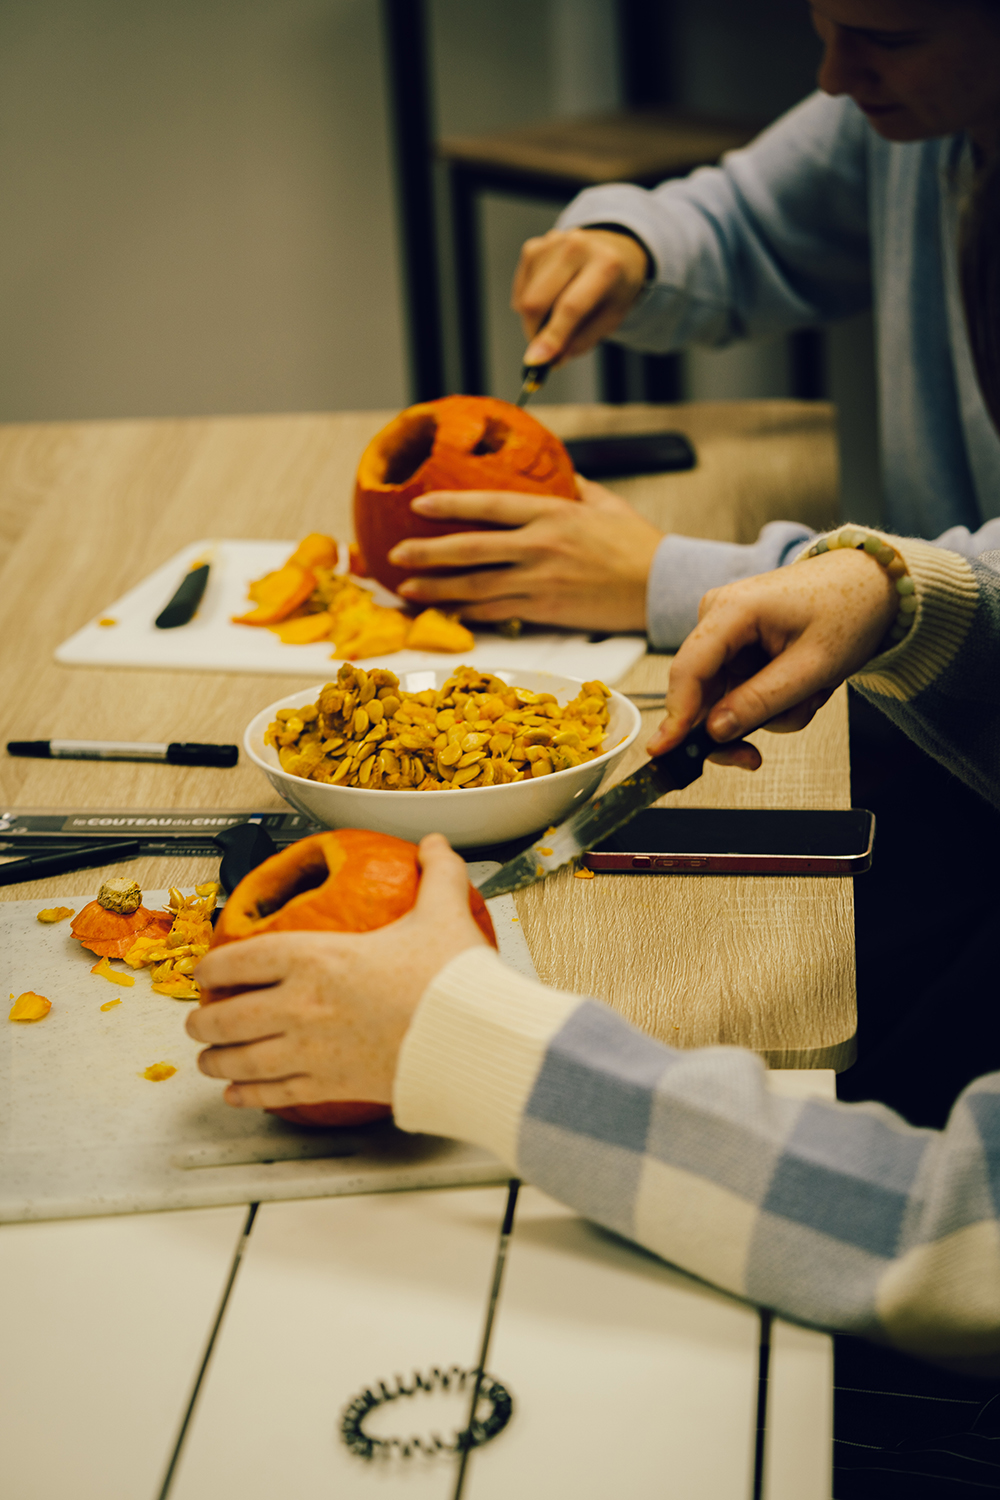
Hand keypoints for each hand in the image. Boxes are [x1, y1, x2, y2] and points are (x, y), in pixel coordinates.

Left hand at [186, 834, 488, 1110]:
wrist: (474, 1040)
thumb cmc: (453, 980)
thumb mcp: (443, 915)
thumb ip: (436, 875)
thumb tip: (434, 845)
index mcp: (318, 956)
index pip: (243, 959)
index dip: (214, 966)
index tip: (205, 971)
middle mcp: (302, 1004)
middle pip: (229, 1016)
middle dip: (204, 1021)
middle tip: (197, 1022)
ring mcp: (311, 1049)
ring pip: (242, 1060)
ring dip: (217, 1061)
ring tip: (209, 1060)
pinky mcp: (329, 1085)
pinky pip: (275, 1093)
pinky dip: (249, 1095)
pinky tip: (238, 1095)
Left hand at [389, 476, 662, 631]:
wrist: (659, 586)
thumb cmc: (634, 543)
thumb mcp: (602, 502)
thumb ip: (571, 484)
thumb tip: (552, 467)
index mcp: (551, 514)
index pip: (488, 506)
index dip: (449, 505)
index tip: (417, 505)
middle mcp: (539, 548)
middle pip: (470, 551)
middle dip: (427, 553)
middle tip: (394, 555)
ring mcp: (539, 583)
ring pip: (475, 588)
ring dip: (436, 590)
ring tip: (407, 589)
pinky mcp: (544, 612)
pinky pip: (496, 613)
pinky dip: (467, 613)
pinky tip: (445, 612)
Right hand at [513, 228, 649, 365]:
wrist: (614, 250)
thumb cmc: (614, 288)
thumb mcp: (611, 318)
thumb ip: (582, 341)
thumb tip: (551, 360)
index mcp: (605, 266)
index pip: (571, 307)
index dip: (552, 336)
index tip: (536, 362)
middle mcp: (576, 248)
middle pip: (537, 301)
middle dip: (535, 333)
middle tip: (545, 350)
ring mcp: (551, 244)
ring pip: (525, 299)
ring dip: (534, 320)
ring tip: (557, 318)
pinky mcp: (534, 248)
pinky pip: (520, 291)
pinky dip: (529, 304)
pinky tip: (550, 299)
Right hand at [646, 546, 897, 762]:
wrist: (872, 585)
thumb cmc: (850, 609)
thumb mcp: (813, 666)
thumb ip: (761, 701)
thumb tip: (714, 731)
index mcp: (732, 609)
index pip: (688, 671)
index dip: (675, 716)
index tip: (665, 753)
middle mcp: (718, 616)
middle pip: (702, 692)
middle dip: (741, 721)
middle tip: (754, 759)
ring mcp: (726, 631)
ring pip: (725, 698)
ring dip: (768, 711)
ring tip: (812, 693)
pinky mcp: (738, 645)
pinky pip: (740, 690)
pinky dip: (771, 700)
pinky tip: (803, 688)